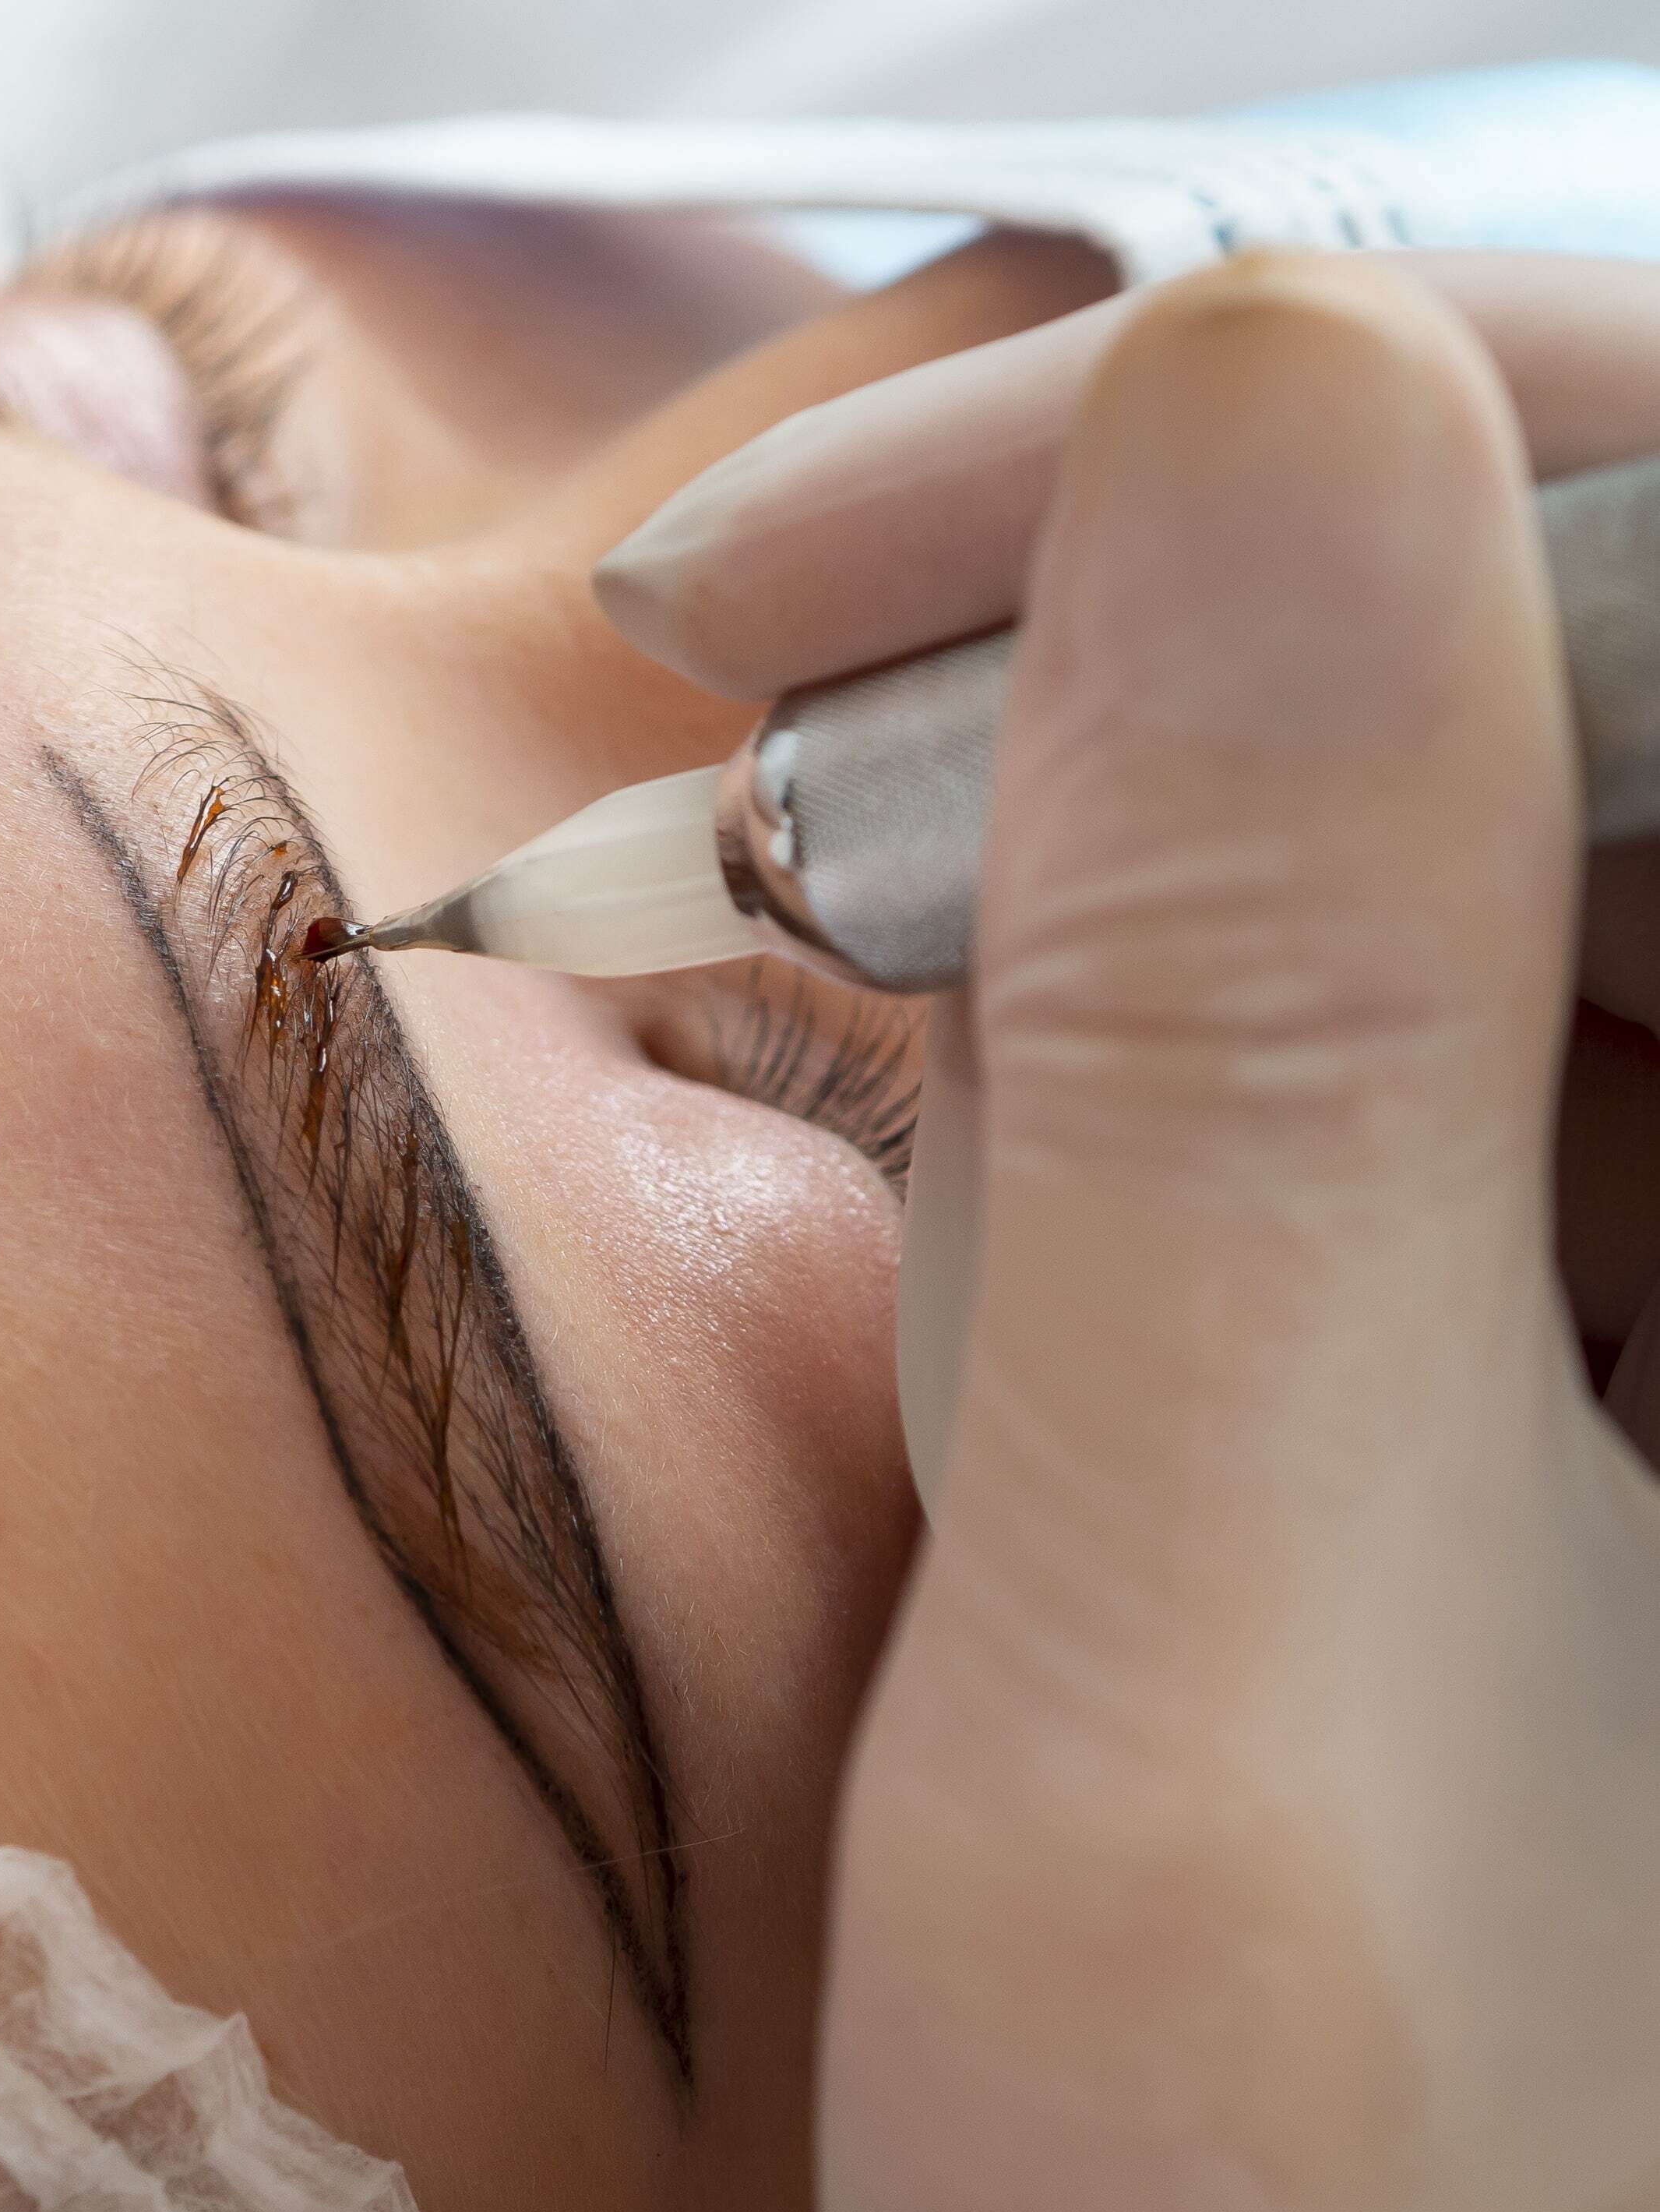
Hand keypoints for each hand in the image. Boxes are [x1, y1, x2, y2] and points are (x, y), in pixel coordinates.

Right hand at [610, 256, 1659, 2211]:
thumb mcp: (1214, 1690)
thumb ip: (1250, 1056)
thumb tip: (1250, 396)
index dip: (1275, 444)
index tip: (777, 580)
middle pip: (1600, 679)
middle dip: (1146, 691)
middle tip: (763, 834)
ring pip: (1478, 867)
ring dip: (1126, 925)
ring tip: (912, 1181)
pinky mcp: (1636, 1378)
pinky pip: (1432, 1074)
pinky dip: (1174, 1100)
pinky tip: (1042, 1302)